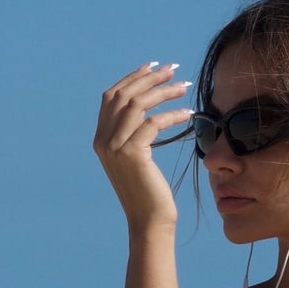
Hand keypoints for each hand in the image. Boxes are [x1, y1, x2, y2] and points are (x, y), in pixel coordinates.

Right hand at [93, 62, 192, 229]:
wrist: (149, 221)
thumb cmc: (149, 191)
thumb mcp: (136, 158)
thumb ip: (134, 134)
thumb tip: (148, 106)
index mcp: (100, 139)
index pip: (112, 97)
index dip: (132, 77)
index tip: (153, 66)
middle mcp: (103, 141)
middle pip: (125, 95)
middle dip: (149, 78)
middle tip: (174, 69)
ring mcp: (114, 148)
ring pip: (137, 105)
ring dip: (163, 91)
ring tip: (184, 86)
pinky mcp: (132, 155)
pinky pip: (153, 123)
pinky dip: (172, 114)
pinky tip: (188, 113)